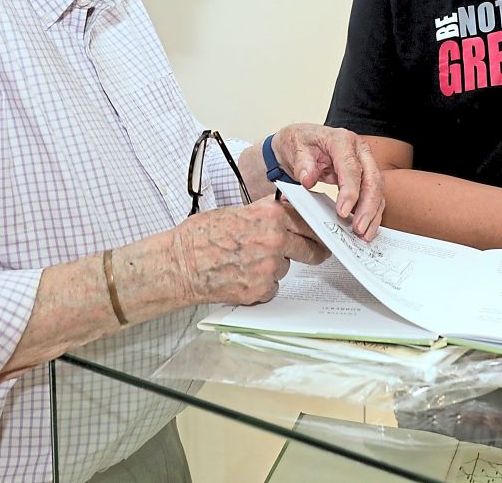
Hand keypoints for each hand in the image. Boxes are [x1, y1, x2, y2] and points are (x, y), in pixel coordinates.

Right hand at [171, 198, 329, 304]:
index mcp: (270, 215)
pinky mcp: (261, 289)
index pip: (307, 221)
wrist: (179, 263)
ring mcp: (269, 266)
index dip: (316, 229)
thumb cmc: (200, 235)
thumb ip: (265, 214)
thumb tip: (285, 215)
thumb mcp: (237, 212)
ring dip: (274, 268)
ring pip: (286, 268)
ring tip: (246, 263)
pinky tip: (241, 278)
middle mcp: (275, 239)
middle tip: (316, 254)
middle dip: (314, 252)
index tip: (322, 234)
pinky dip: (261, 285)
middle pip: (309, 248)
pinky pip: (271, 288)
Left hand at [272, 123, 384, 238]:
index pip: (351, 167)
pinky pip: (374, 195)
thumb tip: (308, 179)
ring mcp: (365, 163)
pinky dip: (372, 212)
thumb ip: (302, 163)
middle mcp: (359, 150)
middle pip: (372, 179)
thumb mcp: (294, 148)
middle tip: (358, 228)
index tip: (342, 212)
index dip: (349, 191)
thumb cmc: (300, 142)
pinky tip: (366, 228)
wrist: (302, 142)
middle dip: (367, 207)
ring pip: (377, 189)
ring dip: (373, 213)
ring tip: (363, 234)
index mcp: (342, 140)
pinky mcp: (365, 176)